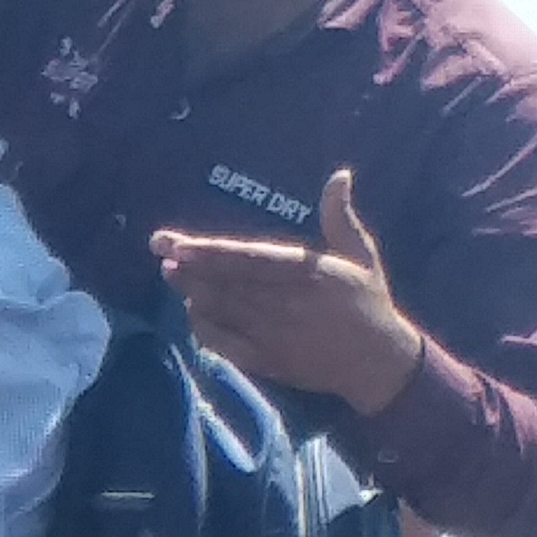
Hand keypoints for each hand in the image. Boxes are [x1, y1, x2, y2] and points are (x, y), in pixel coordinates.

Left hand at [154, 169, 427, 416]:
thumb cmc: (367, 300)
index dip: (207, 251)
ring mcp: (270, 334)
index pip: (245, 259)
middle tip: (160, 248)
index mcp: (306, 273)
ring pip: (217, 309)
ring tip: (171, 271)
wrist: (376, 362)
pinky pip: (221, 341)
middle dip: (188, 265)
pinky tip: (192, 309)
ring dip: (190, 290)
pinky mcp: (263, 360)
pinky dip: (202, 325)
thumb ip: (340, 216)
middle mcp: (284, 303)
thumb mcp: (361, 254)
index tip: (176, 242)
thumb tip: (340, 175)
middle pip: (222, 283)